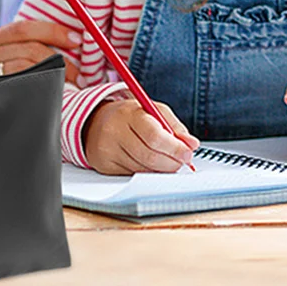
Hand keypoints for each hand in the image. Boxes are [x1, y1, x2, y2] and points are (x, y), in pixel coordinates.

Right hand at [0, 20, 80, 84]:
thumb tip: (37, 56)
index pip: (23, 28)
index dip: (53, 30)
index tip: (74, 39)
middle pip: (32, 48)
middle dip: (61, 57)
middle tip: (76, 71)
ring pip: (29, 67)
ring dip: (53, 74)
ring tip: (67, 86)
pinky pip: (19, 88)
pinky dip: (38, 89)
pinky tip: (47, 96)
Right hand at [83, 98, 198, 174]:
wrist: (94, 121)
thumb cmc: (129, 116)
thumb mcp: (151, 110)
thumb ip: (173, 125)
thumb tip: (192, 144)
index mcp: (128, 113)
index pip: (154, 136)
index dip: (174, 148)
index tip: (187, 153)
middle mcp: (114, 132)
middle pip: (150, 156)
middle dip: (172, 162)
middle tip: (182, 161)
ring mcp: (107, 151)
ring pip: (143, 169)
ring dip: (161, 169)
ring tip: (167, 160)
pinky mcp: (104, 166)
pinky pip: (133, 175)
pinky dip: (147, 172)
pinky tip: (149, 163)